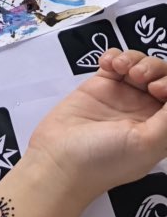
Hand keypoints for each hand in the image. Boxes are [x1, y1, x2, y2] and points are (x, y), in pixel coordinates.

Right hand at [25, 48, 166, 205]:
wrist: (60, 159)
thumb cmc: (105, 160)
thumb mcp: (146, 144)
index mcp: (161, 127)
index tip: (156, 89)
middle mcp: (145, 110)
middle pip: (161, 76)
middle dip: (154, 68)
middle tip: (138, 77)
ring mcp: (122, 95)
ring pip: (140, 65)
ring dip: (134, 59)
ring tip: (119, 68)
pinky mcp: (100, 85)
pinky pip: (115, 61)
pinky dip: (115, 56)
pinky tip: (106, 64)